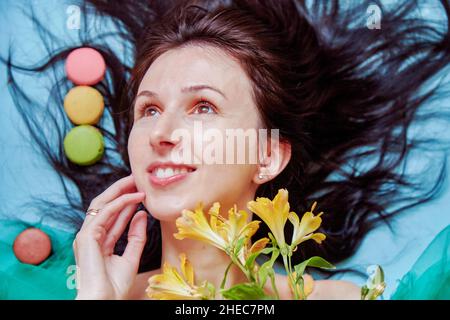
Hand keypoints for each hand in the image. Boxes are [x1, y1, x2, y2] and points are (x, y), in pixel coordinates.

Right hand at [73, 175, 146, 299]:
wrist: (104, 301)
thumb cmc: (115, 286)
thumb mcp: (132, 256)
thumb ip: (137, 236)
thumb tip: (142, 214)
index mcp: (99, 242)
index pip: (114, 216)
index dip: (127, 202)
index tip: (141, 192)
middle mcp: (91, 236)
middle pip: (105, 206)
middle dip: (121, 191)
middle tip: (137, 180)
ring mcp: (86, 235)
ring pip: (102, 204)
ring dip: (120, 191)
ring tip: (136, 181)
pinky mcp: (86, 236)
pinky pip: (105, 212)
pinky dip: (121, 202)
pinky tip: (135, 197)